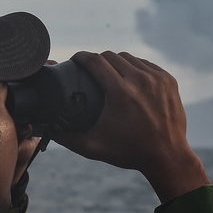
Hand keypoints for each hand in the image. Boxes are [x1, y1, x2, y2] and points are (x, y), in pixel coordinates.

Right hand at [54, 51, 208, 201]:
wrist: (167, 156)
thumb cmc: (129, 152)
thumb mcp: (94, 147)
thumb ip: (66, 137)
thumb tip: (44, 127)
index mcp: (120, 92)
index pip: (94, 60)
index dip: (81, 57)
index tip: (75, 60)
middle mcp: (140, 80)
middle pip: (111, 56)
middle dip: (98, 61)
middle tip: (92, 71)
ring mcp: (157, 78)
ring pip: (129, 58)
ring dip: (117, 63)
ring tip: (109, 73)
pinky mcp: (168, 80)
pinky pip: (146, 64)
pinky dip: (136, 69)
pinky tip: (130, 77)